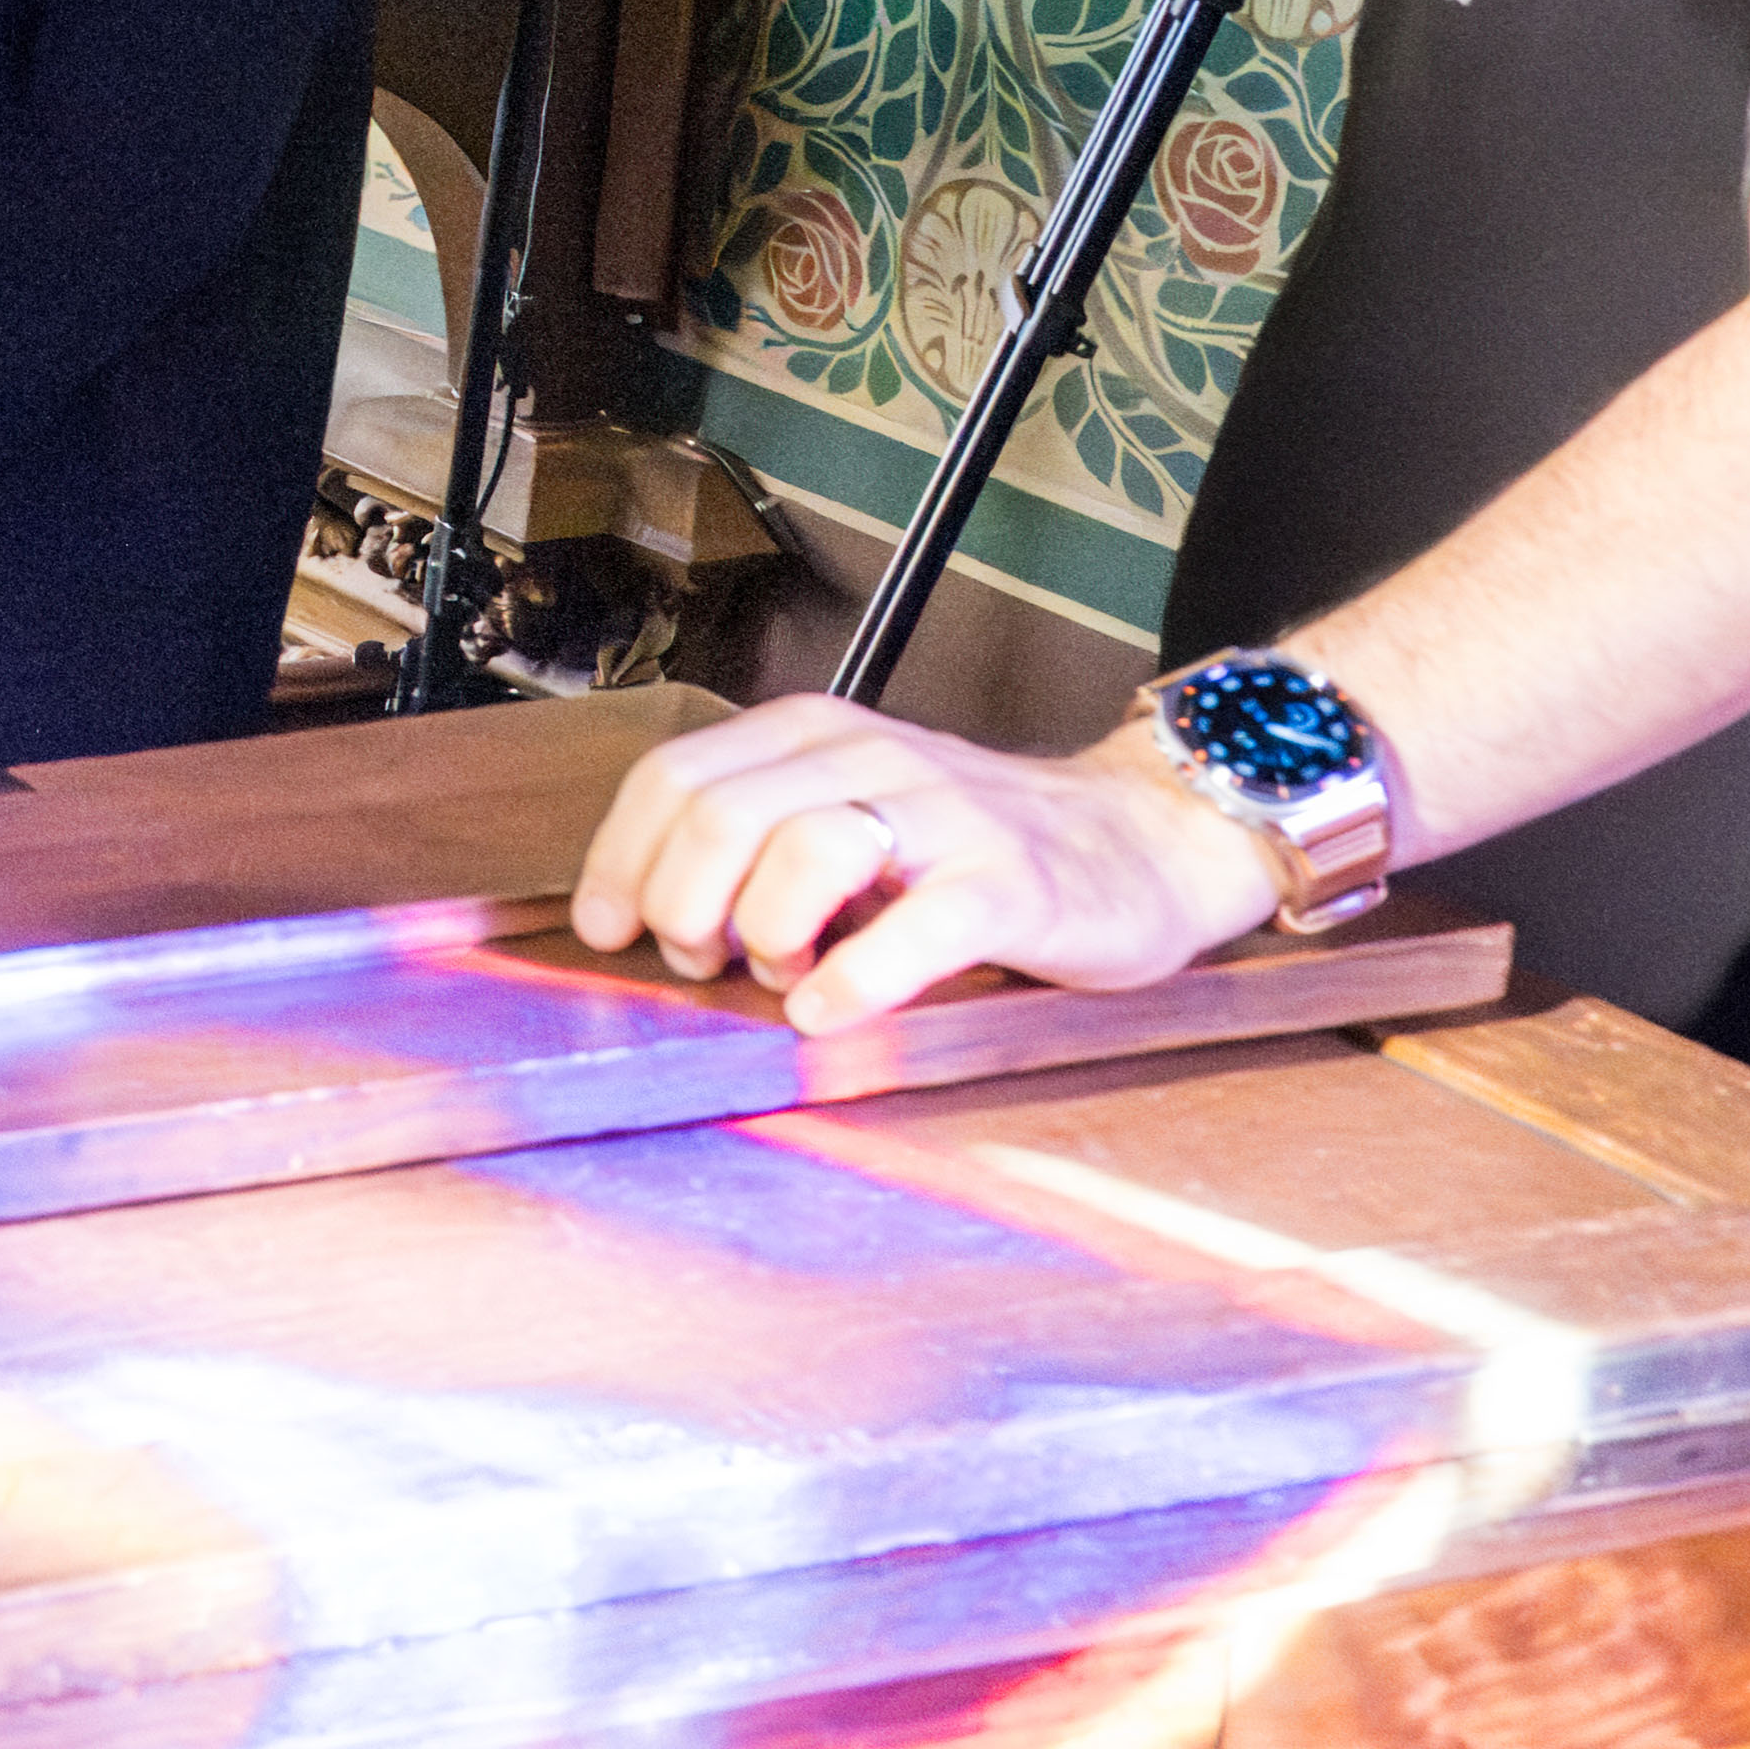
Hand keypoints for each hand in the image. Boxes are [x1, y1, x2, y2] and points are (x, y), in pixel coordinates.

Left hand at [569, 694, 1275, 1034]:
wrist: (1140, 843)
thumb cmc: (970, 851)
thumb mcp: (845, 819)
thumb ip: (755, 845)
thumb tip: (644, 915)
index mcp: (812, 737)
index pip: (672, 779)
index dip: (620, 862)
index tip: (609, 929)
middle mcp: (871, 760)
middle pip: (718, 815)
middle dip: (681, 904)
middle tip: (703, 962)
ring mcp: (948, 818)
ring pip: (804, 849)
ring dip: (765, 932)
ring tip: (782, 975)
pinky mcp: (1013, 885)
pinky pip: (918, 926)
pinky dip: (855, 980)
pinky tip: (828, 1011)